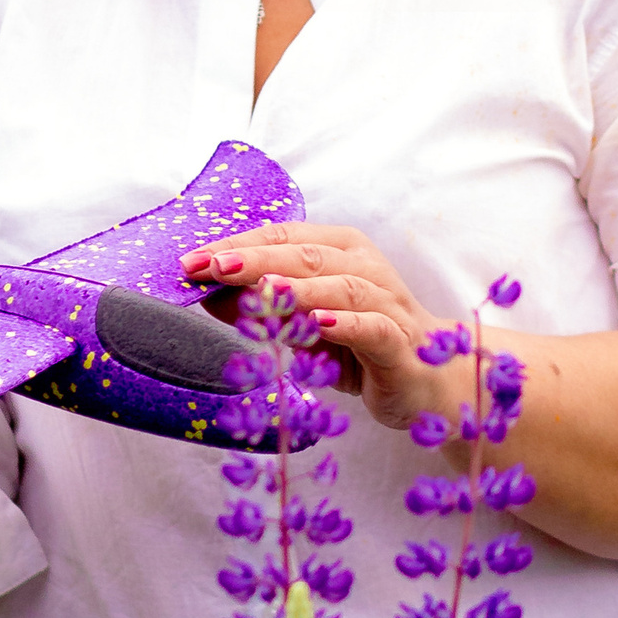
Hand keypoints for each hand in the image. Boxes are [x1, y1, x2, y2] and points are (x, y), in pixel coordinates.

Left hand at [182, 224, 451, 433]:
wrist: (427, 380)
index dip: (236, 244)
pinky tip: (318, 324)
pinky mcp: (399, 341)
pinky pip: (372, 327)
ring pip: (340, 285)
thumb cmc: (359, 346)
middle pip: (305, 255)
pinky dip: (345, 323)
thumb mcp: (301, 325)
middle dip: (254, 259)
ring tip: (258, 291)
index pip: (282, 237)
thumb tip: (206, 293)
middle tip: (211, 267)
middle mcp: (365, 267)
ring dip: (297, 287)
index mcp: (340, 250)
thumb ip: (259, 308)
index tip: (191, 260)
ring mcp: (386, 302)